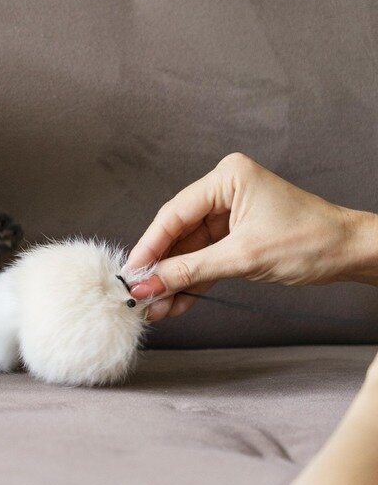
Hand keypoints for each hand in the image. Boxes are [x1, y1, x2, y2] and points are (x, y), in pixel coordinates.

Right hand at [125, 153, 377, 320]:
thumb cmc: (311, 241)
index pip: (175, 214)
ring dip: (175, 279)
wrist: (354, 254)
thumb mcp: (244, 257)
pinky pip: (207, 257)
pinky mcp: (237, 234)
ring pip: (190, 249)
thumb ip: (191, 270)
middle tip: (140, 293)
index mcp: (226, 177)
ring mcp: (231, 212)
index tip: (131, 273)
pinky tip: (176, 301)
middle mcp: (224, 190)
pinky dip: (194, 280)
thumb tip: (149, 284)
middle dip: (162, 267)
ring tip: (156, 306)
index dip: (150, 246)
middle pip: (179, 232)